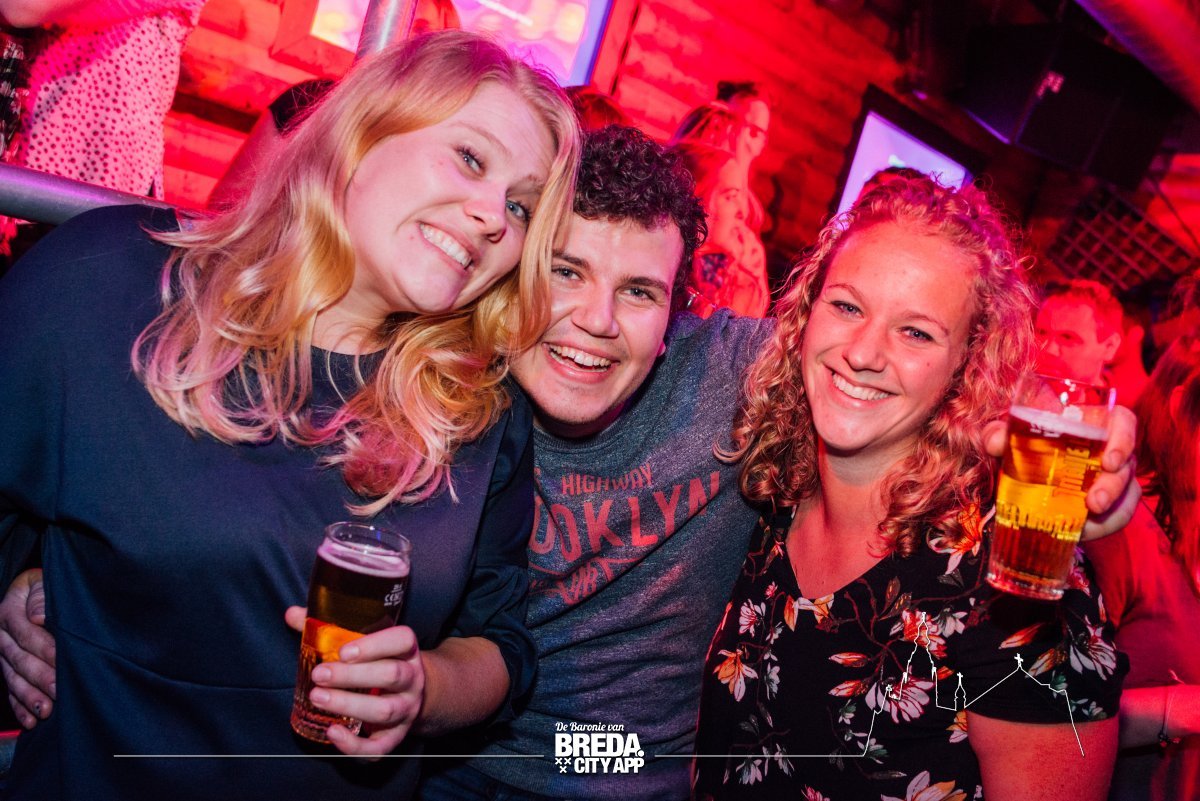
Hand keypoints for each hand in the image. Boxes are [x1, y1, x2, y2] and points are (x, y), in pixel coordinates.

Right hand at [0, 569, 55, 728]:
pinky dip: (19, 706)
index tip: (62, 660)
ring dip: (29, 697)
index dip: (45, 647)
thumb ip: (40, 596)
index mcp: (8, 612)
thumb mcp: (40, 581)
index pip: (26, 633)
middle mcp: (0, 635)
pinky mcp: (5, 667)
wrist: (26, 591)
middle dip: (40, 677)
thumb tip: (39, 616)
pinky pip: (9, 690)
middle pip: (20, 659)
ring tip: (45, 711)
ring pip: (13, 678)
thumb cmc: (41, 586)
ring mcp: (1, 654)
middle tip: (58, 692)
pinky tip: (30, 721)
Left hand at [284, 606, 423, 756]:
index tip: (344, 651)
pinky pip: (380, 747)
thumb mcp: (366, 644)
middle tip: (319, 675)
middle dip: (353, 676)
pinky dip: (356, 745)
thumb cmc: (380, 663)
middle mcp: (412, 679)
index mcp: (406, 651)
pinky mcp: (396, 736)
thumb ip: (331, 629)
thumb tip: (293, 614)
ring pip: (386, 710)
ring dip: (350, 705)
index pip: (403, 640)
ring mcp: (407, 709)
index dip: (376, 645)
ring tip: (318, 698)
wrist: (412, 695)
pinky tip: (332, 733)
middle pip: (392, 675)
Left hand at [983, 404, 1138, 541]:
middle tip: (1093, 503)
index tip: (1110, 461)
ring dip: (1112, 513)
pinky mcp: (1107, 502)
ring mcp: (1111, 477)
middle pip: (1126, 465)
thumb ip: (998, 435)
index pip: (1123, 422)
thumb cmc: (1022, 443)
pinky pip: (1117, 515)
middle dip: (1113, 487)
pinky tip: (1082, 533)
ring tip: (1086, 526)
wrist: (1020, 470)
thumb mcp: (1008, 437)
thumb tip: (996, 442)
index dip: (1124, 439)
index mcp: (1090, 424)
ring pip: (1127, 494)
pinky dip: (1103, 526)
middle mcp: (1108, 449)